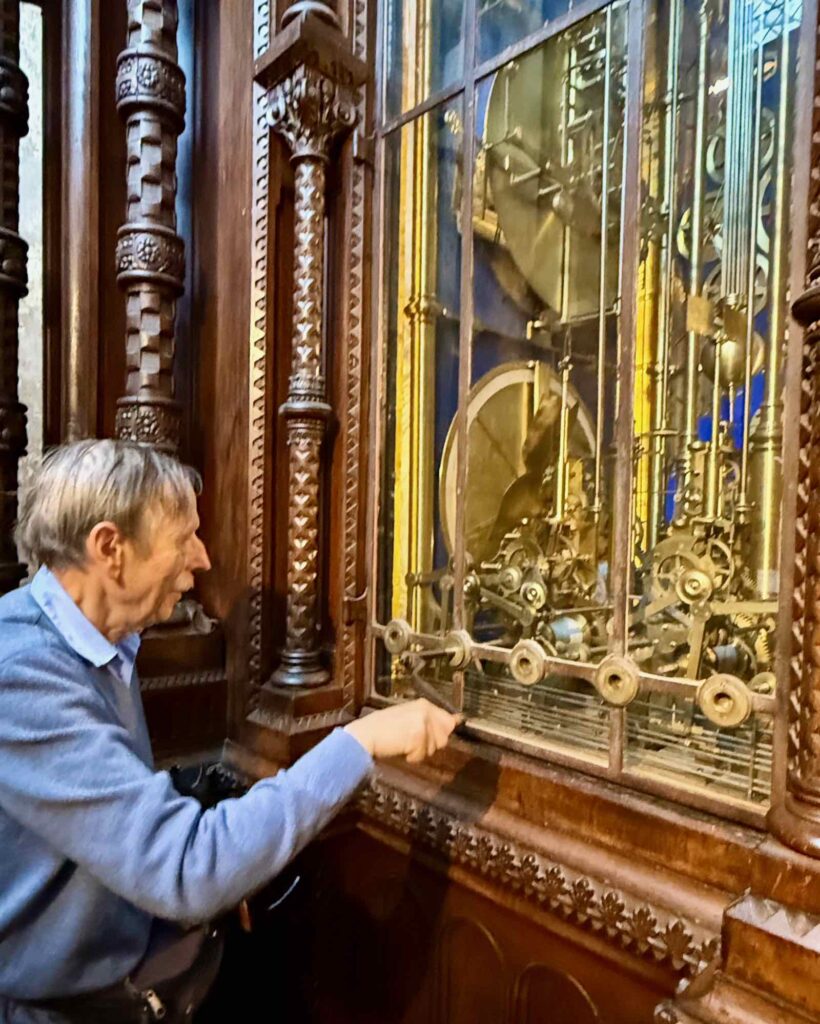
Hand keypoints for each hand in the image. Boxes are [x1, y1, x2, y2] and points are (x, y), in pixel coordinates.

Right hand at [344, 699, 459, 762]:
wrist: (366, 734)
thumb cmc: (381, 728)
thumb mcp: (406, 717)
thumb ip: (427, 720)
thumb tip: (453, 723)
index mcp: (423, 704)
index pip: (448, 720)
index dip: (443, 732)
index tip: (441, 737)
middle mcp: (426, 710)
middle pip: (444, 736)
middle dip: (430, 744)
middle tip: (411, 741)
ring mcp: (423, 723)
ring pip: (433, 748)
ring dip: (419, 751)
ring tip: (403, 743)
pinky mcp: (419, 736)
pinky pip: (422, 755)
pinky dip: (412, 757)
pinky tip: (400, 748)